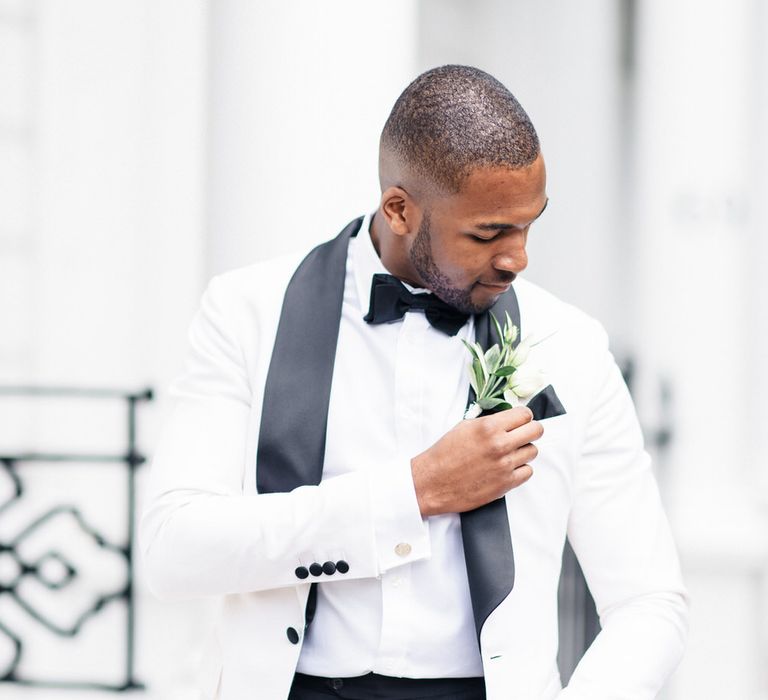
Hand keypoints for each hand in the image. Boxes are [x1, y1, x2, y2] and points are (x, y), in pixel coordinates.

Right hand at [411, 407, 542, 515]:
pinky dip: (520, 469)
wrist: (432, 482)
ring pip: (533, 451)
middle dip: (531, 430)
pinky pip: (528, 472)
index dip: (523, 417)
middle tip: (522, 434)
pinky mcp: (506, 484)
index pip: (525, 414)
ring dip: (523, 451)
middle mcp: (500, 444)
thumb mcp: (464, 427)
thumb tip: (508, 419)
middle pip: (536, 430)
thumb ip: (489, 421)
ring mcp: (505, 465)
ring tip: (508, 453)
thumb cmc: (444, 454)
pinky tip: (506, 468)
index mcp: (489, 427)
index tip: (520, 420)